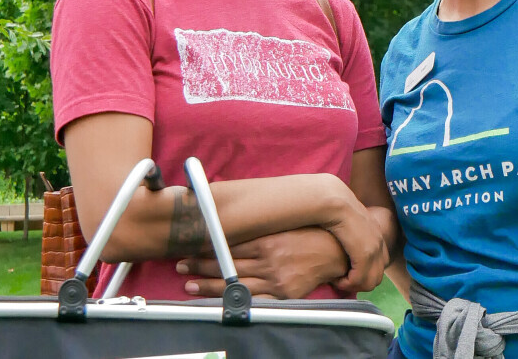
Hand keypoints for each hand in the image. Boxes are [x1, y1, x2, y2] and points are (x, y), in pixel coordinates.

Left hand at [177, 228, 348, 298]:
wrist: (337, 252)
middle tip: (180, 265)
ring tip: (189, 285)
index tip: (189, 246)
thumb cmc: (310, 233)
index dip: (206, 247)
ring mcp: (275, 279)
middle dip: (200, 266)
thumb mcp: (283, 222)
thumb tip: (235, 217)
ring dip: (209, 286)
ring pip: (235, 285)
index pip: (228, 244)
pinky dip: (234, 300)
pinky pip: (253, 300)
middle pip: (226, 265)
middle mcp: (268, 260)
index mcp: (267, 239)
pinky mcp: (283, 294)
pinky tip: (218, 300)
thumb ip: (260, 223)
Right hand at [322, 200, 388, 292]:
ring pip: (371, 281)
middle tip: (344, 282)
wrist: (336, 203)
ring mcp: (374, 249)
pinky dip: (348, 283)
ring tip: (339, 281)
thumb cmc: (336, 211)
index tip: (348, 273)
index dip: (364, 273)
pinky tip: (337, 279)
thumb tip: (346, 242)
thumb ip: (353, 235)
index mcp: (377, 236)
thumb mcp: (350, 225)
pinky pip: (359, 279)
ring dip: (354, 286)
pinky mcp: (364, 254)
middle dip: (360, 284)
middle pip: (377, 276)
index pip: (380, 264)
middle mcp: (379, 243)